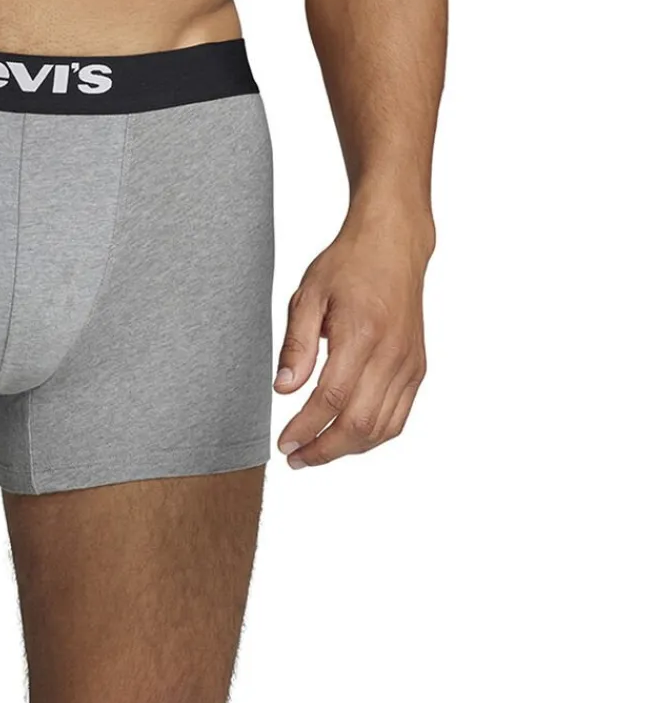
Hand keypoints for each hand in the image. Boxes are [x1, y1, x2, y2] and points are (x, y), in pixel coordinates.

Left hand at [273, 205, 432, 467]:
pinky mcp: (418, 369)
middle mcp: (391, 354)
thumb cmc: (349, 265)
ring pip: (382, 428)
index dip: (306, 427)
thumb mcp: (309, 294)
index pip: (332, 398)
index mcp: (361, 333)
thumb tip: (284, 390)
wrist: (394, 245)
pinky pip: (399, 417)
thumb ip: (297, 344)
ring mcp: (409, 364)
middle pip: (359, 424)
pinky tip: (348, 436)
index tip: (284, 443)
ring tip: (316, 452)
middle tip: (295, 457)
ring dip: (348, 449)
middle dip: (324, 450)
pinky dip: (373, 436)